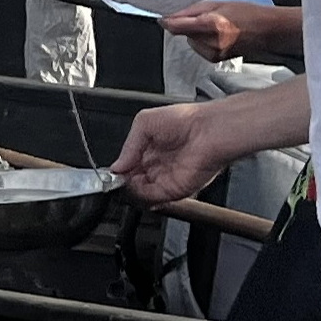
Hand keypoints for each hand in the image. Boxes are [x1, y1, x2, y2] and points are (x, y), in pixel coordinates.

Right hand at [116, 99, 252, 206]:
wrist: (209, 131)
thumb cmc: (186, 120)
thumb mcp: (145, 122)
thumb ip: (128, 146)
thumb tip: (116, 165)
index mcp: (150, 149)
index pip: (128, 166)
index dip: (119, 170)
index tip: (111, 172)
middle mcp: (158, 165)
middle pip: (133, 181)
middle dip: (123, 182)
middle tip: (116, 179)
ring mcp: (166, 178)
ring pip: (141, 193)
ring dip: (131, 190)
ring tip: (126, 182)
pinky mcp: (176, 190)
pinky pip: (155, 199)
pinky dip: (143, 197)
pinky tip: (137, 187)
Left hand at [165, 0, 303, 63]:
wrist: (268, 31)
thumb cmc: (247, 13)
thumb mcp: (217, 4)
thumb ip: (191, 11)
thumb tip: (168, 17)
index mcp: (212, 25)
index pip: (178, 26)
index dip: (167, 21)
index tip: (163, 17)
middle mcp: (211, 42)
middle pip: (183, 33)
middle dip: (187, 25)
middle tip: (205, 17)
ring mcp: (214, 53)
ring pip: (190, 41)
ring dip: (196, 33)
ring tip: (215, 26)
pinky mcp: (215, 60)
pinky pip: (198, 48)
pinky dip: (203, 41)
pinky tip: (218, 36)